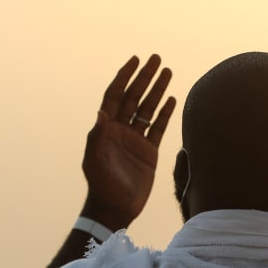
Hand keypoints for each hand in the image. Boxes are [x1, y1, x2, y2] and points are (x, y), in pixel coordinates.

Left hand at [81, 54, 175, 229]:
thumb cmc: (101, 186)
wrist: (116, 208)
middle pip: (134, 96)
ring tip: (168, 71)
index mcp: (106, 129)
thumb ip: (97, 137)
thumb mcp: (94, 162)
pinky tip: (173, 99)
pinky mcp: (149, 152)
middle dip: (144, 77)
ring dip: (157, 90)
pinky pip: (158, 127)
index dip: (124, 77)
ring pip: (148, 108)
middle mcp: (121, 130)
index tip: (134, 60)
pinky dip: (165, 113)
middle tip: (156, 58)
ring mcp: (136, 139)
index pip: (115, 95)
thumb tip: (101, 113)